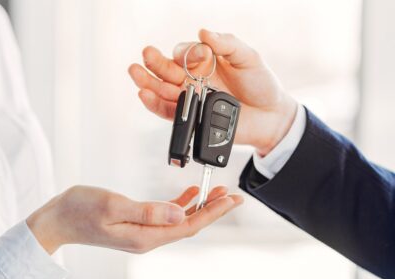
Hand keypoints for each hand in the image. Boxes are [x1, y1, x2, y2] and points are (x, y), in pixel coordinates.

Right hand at [27, 185, 241, 253]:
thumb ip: (148, 212)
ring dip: (201, 206)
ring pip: (181, 219)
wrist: (58, 219)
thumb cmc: (80, 209)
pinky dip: (182, 204)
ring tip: (218, 192)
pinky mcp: (138, 223)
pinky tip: (191, 194)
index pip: (188, 226)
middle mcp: (148, 238)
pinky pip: (167, 215)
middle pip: (189, 224)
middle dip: (214, 210)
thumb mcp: (113, 206)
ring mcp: (144, 232)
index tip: (232, 200)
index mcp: (145, 236)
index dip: (213, 213)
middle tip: (234, 195)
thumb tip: (181, 214)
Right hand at [128, 29, 297, 155]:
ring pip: (163, 90)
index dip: (186, 53)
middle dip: (155, 63)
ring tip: (135, 73)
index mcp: (204, 62)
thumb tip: (203, 32)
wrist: (270, 116)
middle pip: (167, 70)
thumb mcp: (248, 58)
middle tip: (146, 55)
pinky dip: (155, 105)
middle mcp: (194, 79)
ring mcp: (191, 99)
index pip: (184, 53)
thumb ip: (227, 44)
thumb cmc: (261, 84)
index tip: (201, 57)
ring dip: (148, 82)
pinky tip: (145, 95)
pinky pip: (169, 112)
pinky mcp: (191, 118)